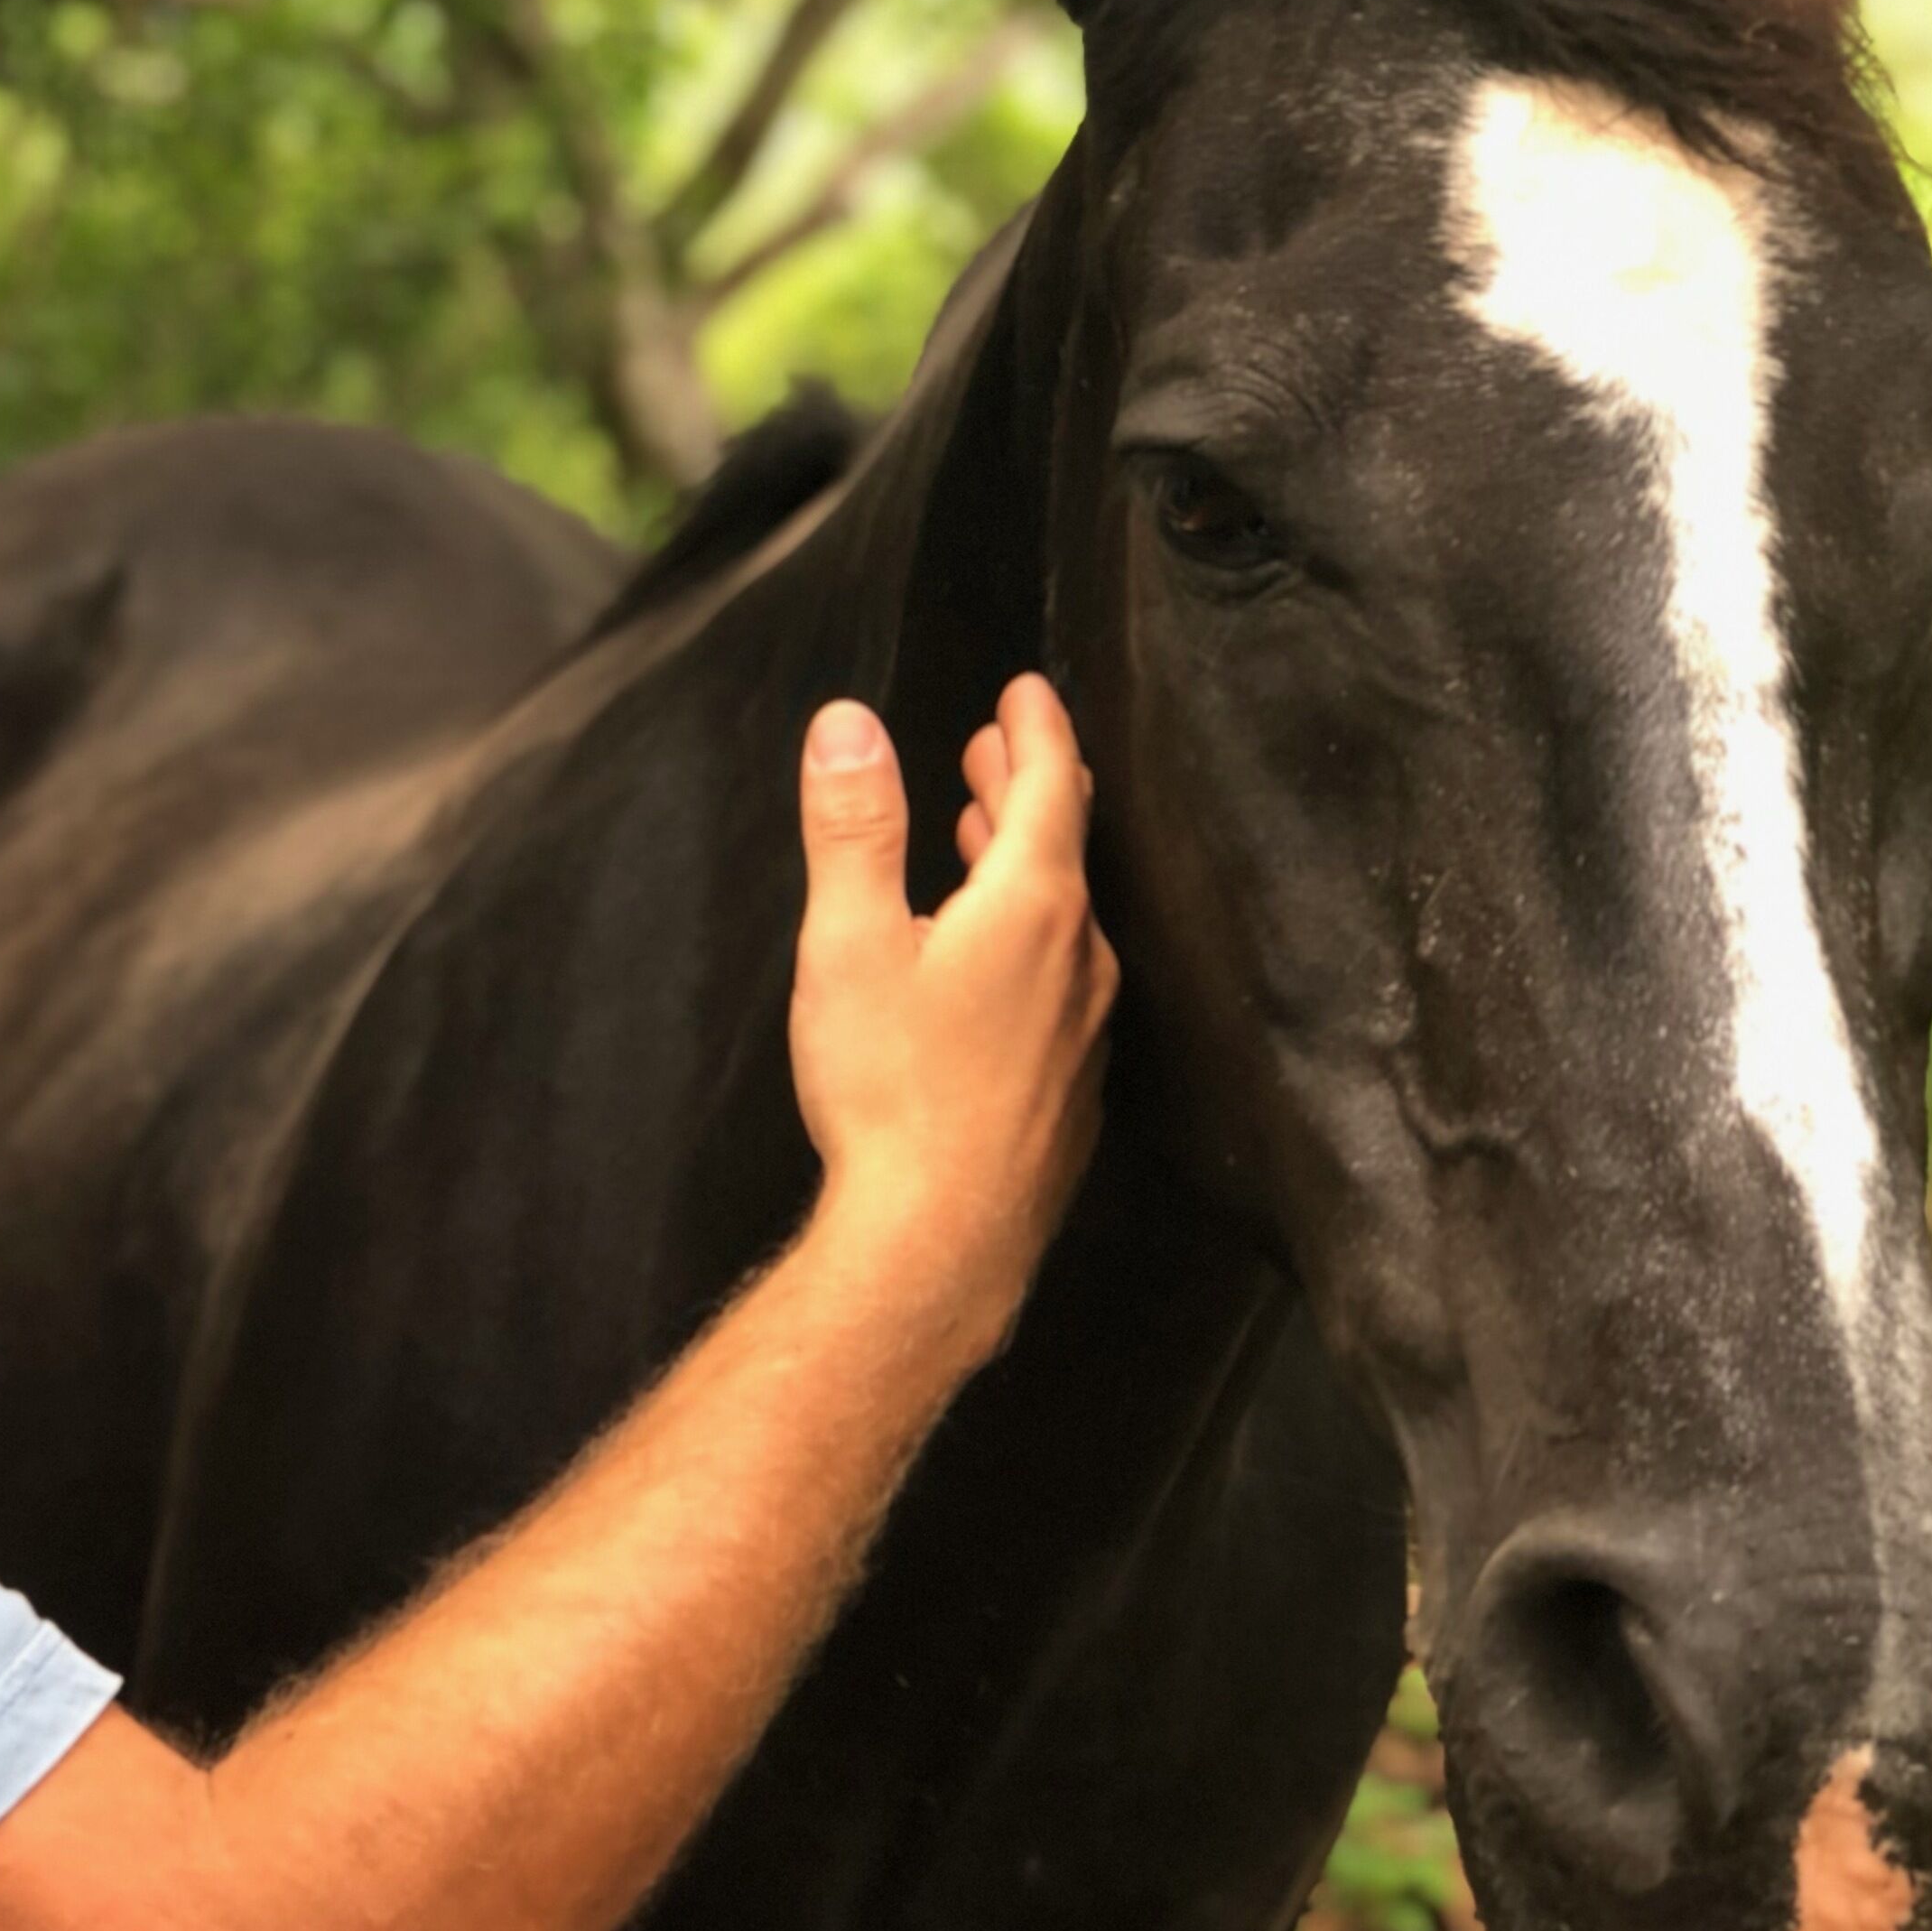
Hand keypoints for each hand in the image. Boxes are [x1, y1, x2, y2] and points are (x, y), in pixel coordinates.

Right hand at [786, 677, 1116, 1345]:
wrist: (941, 1241)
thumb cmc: (889, 1088)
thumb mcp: (849, 942)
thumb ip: (853, 827)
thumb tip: (847, 724)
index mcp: (1032, 905)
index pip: (1051, 783)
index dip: (1037, 727)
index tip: (1027, 689)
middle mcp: (1077, 959)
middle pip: (1064, 847)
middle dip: (1026, 788)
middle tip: (994, 751)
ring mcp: (1083, 1030)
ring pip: (1064, 920)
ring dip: (1024, 868)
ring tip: (985, 844)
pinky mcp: (1071, 1090)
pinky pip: (1060, 988)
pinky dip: (1028, 945)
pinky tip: (989, 974)